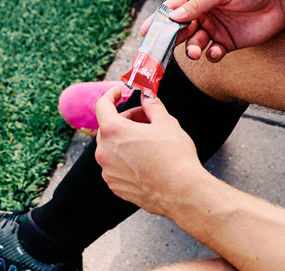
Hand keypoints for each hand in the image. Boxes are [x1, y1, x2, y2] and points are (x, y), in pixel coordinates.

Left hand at [94, 87, 203, 214]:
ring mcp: (108, 172)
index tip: (118, 92)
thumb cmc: (174, 156)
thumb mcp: (166, 122)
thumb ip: (152, 106)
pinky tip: (147, 161)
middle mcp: (104, 152)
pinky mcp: (115, 186)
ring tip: (150, 142)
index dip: (110, 95)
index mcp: (113, 131)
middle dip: (126, 120)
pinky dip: (127, 159)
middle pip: (109, 127)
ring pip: (112, 147)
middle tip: (147, 119)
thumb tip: (147, 97)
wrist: (181, 192)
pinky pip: (116, 166)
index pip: (102, 105)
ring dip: (126, 140)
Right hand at [140, 0, 284, 62]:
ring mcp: (214, 28)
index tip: (146, 33)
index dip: (157, 20)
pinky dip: (211, 55)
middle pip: (179, 29)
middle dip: (172, 40)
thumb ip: (198, 5)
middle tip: (164, 51)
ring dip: (191, 49)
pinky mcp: (227, 43)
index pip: (172, 8)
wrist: (281, 2)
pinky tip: (217, 52)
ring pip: (194, 43)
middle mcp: (203, 13)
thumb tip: (172, 17)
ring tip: (196, 51)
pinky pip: (212, 52)